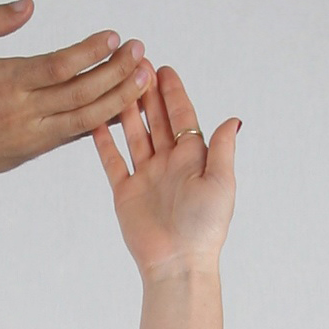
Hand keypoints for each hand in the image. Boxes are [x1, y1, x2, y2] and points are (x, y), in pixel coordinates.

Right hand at [0, 1, 153, 188]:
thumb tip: (29, 5)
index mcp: (5, 82)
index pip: (57, 66)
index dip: (89, 52)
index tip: (114, 37)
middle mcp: (24, 110)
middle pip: (80, 91)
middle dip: (115, 72)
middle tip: (141, 51)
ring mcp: (36, 133)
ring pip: (86, 116)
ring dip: (120, 97)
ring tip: (145, 77)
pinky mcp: (42, 147)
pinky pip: (80, 133)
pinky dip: (105, 119)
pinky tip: (128, 104)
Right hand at [93, 60, 239, 280]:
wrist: (178, 262)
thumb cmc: (204, 228)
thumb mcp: (221, 183)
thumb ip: (222, 149)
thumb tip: (232, 119)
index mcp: (193, 159)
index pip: (181, 117)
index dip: (173, 93)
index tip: (162, 69)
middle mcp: (168, 164)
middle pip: (156, 120)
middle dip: (147, 93)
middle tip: (135, 65)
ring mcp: (145, 176)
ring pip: (133, 135)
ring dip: (126, 110)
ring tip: (116, 83)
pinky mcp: (125, 192)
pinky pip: (112, 161)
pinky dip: (104, 141)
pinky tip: (96, 119)